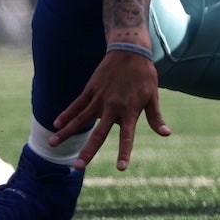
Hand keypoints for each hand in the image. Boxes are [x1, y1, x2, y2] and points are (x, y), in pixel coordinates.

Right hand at [49, 49, 170, 170]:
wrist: (130, 51)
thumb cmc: (144, 75)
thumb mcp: (153, 96)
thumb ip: (155, 117)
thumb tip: (166, 134)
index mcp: (130, 111)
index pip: (127, 136)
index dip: (124, 152)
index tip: (120, 168)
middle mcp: (113, 107)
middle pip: (99, 133)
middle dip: (88, 151)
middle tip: (78, 167)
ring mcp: (100, 98)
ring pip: (81, 119)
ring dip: (67, 132)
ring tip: (53, 144)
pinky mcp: (91, 89)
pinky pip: (77, 104)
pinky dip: (67, 113)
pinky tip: (56, 124)